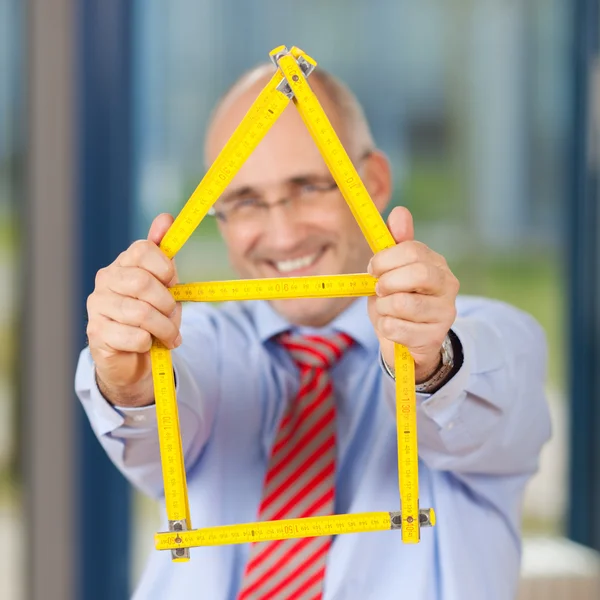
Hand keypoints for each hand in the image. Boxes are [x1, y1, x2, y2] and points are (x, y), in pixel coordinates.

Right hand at [86, 214, 180, 405]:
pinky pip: (135, 337)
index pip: (143, 249)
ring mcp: (97, 306)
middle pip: (143, 283)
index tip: (173, 283)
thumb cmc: (151, 316)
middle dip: (167, 303)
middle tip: (173, 315)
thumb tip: (166, 218)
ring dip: (164, 328)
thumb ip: (164, 253)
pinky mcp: (96, 333)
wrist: (134, 356)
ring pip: (141, 313)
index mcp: (123, 263)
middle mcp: (105, 280)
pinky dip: (149, 343)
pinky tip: (148, 344)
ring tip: (169, 335)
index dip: (165, 268)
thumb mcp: (164, 284)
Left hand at [367, 207, 458, 382]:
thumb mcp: (392, 271)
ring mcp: (445, 313)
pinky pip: (397, 328)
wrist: (407, 343)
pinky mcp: (434, 337)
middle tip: (379, 290)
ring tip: (387, 311)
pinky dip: (386, 328)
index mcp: (436, 264)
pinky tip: (393, 329)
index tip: (373, 269)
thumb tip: (400, 212)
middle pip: (417, 273)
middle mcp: (447, 285)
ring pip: (403, 303)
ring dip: (384, 308)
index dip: (385, 259)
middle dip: (387, 282)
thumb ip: (394, 244)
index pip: (413, 249)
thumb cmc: (397, 301)